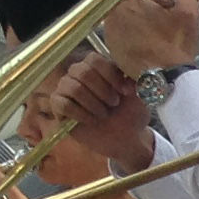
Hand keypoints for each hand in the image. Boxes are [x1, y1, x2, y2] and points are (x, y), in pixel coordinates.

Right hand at [51, 53, 157, 171]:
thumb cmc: (130, 114)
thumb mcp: (140, 96)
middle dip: (102, 90)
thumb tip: (128, 72)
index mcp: (97, 67)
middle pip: (81, 71)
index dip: (110, 75)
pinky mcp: (58, 105)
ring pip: (72, 87)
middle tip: (114, 104)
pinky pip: (63, 104)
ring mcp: (66, 88)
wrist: (124, 139)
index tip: (125, 92)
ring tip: (104, 114)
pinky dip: (81, 114)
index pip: (94, 59)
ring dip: (93, 103)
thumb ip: (134, 80)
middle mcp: (78, 74)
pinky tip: (91, 120)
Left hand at [98, 0, 198, 80]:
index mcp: (131, 0)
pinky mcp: (111, 48)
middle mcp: (114, 12)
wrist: (166, 79)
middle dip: (132, 2)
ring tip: (148, 33)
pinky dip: (127, 37)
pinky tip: (143, 46)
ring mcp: (110, 31)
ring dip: (129, 20)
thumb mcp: (190, 15)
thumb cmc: (176, 45)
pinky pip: (117, 35)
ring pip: (117, 16)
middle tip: (151, 14)